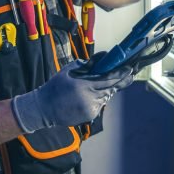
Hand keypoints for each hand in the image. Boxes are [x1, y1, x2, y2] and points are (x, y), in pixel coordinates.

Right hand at [11, 58, 133, 131]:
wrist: (44, 109)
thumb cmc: (55, 87)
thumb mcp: (69, 71)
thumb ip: (87, 64)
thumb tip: (102, 57)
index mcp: (83, 86)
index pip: (107, 79)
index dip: (120, 74)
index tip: (129, 69)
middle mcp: (89, 99)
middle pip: (110, 88)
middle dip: (120, 81)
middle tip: (129, 74)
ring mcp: (90, 109)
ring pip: (106, 97)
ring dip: (109, 89)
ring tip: (111, 82)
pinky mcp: (89, 116)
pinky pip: (100, 104)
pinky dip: (100, 98)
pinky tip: (95, 93)